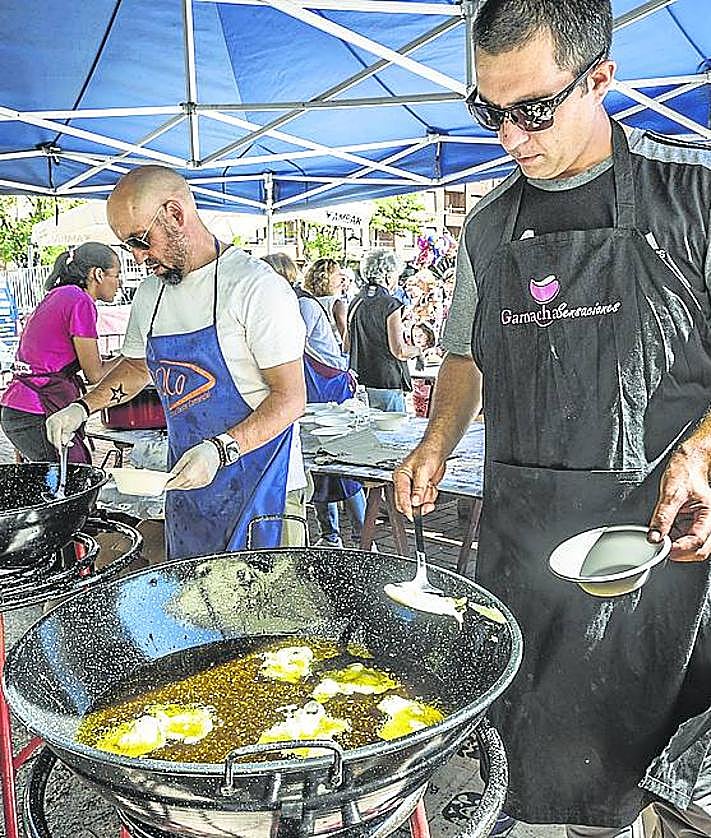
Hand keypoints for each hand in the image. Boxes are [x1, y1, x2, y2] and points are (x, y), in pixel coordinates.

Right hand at [45, 403, 86, 450]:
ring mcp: (51, 424)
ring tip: (71, 435)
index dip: (58, 444)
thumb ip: (67, 434)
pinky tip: (68, 435)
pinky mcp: (53, 426)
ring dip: (62, 440)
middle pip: (52, 438)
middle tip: (69, 443)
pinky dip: (61, 437)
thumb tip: (63, 442)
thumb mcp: (72, 425)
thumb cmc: (75, 415)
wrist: (77, 410)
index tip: (61, 450)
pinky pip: (55, 435)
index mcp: (54, 421)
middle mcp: (50, 422)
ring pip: (53, 437)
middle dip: (60, 442)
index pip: (54, 436)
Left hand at [165, 440, 220, 490]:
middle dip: (176, 485)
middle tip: (169, 483)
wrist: (216, 452)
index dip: (172, 483)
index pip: (180, 479)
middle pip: (184, 484)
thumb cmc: (201, 451)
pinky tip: (187, 479)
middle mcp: (199, 476)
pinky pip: (195, 485)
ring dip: (182, 485)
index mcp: (194, 468)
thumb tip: (171, 476)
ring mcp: (204, 480)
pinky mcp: (207, 482)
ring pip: (189, 486)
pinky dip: (189, 484)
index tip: (166, 485)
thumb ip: (178, 467)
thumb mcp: (186, 456)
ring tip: (177, 481)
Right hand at [393, 444, 446, 519]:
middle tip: (427, 505)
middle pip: (406, 503)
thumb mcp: (423, 471)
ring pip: (417, 503)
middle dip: (418, 505)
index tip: (412, 515)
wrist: (438, 450)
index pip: (401, 497)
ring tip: (431, 486)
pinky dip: (431, 496)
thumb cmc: (428, 453)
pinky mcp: (421, 489)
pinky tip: (432, 486)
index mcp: (400, 477)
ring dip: (427, 498)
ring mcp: (413, 487)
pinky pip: (425, 500)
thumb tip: (414, 502)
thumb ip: (418, 488)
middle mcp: (405, 483)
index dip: (407, 507)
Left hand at [648, 443, 710, 561]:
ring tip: (663, 538)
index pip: (697, 541)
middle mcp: (708, 522)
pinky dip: (675, 539)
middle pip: (700, 550)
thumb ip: (662, 516)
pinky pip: (685, 538)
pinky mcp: (693, 524)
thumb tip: (654, 537)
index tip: (662, 548)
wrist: (688, 463)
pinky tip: (665, 533)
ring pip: (694, 547)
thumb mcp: (671, 493)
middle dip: (680, 553)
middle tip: (661, 548)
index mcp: (709, 515)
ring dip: (677, 547)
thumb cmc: (685, 473)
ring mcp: (701, 524)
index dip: (679, 548)